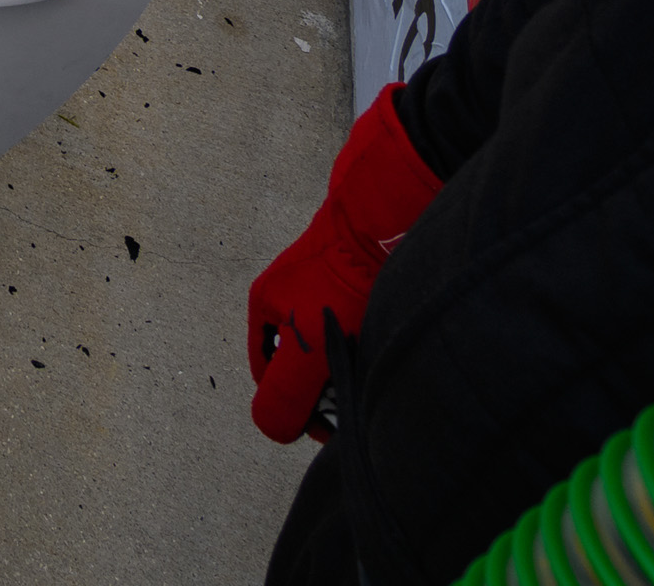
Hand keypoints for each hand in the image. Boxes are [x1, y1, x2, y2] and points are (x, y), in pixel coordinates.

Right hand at [248, 86, 442, 442]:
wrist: (381, 224)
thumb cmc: (340, 284)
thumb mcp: (304, 351)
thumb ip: (283, 395)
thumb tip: (273, 429)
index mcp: (265, 306)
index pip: (267, 376)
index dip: (291, 406)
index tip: (326, 423)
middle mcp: (289, 292)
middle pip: (300, 360)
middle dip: (322, 386)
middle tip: (353, 400)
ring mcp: (323, 282)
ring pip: (331, 343)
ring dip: (348, 364)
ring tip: (374, 371)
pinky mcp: (356, 275)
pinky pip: (356, 323)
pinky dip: (368, 341)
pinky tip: (388, 344)